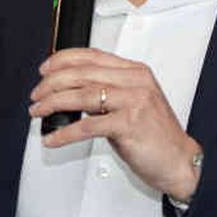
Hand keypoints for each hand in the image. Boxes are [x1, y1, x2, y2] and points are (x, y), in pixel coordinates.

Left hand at [29, 48, 201, 201]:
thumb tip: (71, 91)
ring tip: (38, 111)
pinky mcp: (128, 124)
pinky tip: (54, 137)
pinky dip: (65, 132)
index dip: (63, 59)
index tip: (45, 68)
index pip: (92, 55)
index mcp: (135, 72)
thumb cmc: (156, 135)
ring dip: (53, 103)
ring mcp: (133, 102)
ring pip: (81, 95)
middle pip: (82, 74)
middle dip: (52, 83)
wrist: (179, 161)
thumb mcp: (134, 103)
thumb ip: (108, 92)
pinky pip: (87, 126)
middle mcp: (135, 82)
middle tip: (36, 94)